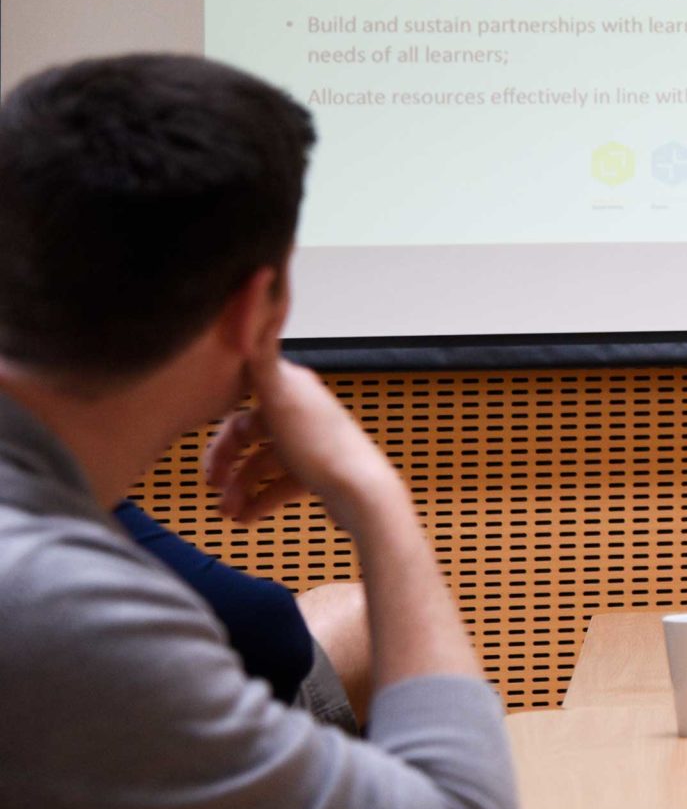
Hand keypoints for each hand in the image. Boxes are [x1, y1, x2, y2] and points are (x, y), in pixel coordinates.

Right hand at [202, 357, 400, 524]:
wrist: (363, 492)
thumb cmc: (322, 446)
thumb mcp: (281, 397)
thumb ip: (261, 354)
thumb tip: (256, 290)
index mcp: (292, 388)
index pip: (244, 394)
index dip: (221, 419)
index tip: (202, 441)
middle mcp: (303, 411)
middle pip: (251, 432)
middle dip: (227, 459)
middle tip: (211, 483)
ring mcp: (312, 442)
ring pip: (264, 462)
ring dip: (241, 486)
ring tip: (228, 512)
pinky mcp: (321, 471)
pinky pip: (282, 484)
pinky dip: (262, 499)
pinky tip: (247, 517)